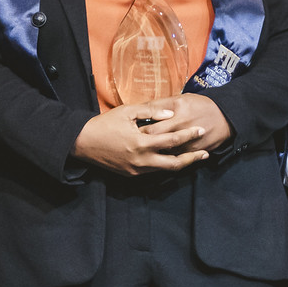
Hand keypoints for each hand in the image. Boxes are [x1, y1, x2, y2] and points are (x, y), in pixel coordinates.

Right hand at [73, 100, 215, 175]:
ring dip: (180, 164)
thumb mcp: (127, 112)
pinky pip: (152, 171)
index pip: (172, 140)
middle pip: (174, 164)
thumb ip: (151, 112)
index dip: (188, 135)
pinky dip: (164, 165)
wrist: (82, 143)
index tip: (200, 130)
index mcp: (141, 143)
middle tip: (205, 153)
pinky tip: (172, 159)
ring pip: (164, 170)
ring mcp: (136, 170)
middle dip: (192, 159)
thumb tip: (171, 113)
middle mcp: (141, 160)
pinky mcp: (130, 174)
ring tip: (193, 157)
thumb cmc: (104, 124)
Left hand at [135, 93, 231, 154]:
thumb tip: (141, 108)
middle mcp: (182, 129)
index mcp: (177, 114)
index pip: (151, 128)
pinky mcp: (194, 152)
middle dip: (143, 144)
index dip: (139, 132)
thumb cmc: (201, 105)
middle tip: (135, 143)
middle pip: (156, 141)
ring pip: (165, 153)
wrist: (225, 117)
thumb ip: (160, 104)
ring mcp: (188, 143)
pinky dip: (167, 157)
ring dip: (154, 152)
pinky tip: (160, 155)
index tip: (131, 133)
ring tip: (144, 150)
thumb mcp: (180, 98)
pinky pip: (177, 158)